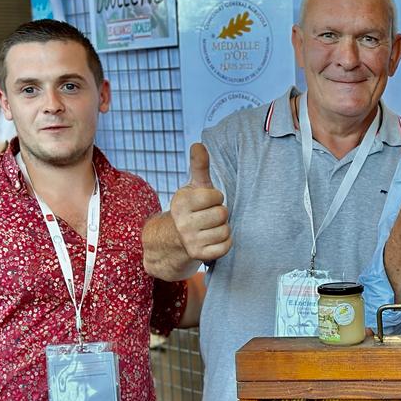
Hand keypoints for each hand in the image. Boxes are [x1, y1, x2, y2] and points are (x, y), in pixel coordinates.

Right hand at [170, 143, 231, 260]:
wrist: (174, 240)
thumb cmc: (191, 209)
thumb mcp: (194, 187)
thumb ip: (199, 166)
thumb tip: (198, 144)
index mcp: (181, 202)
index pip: (216, 196)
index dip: (216, 198)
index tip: (207, 202)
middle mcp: (183, 222)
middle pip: (222, 214)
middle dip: (220, 214)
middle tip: (209, 216)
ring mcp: (190, 241)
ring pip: (225, 230)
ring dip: (222, 229)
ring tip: (210, 228)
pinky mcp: (199, 255)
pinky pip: (226, 246)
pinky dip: (224, 242)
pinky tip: (213, 239)